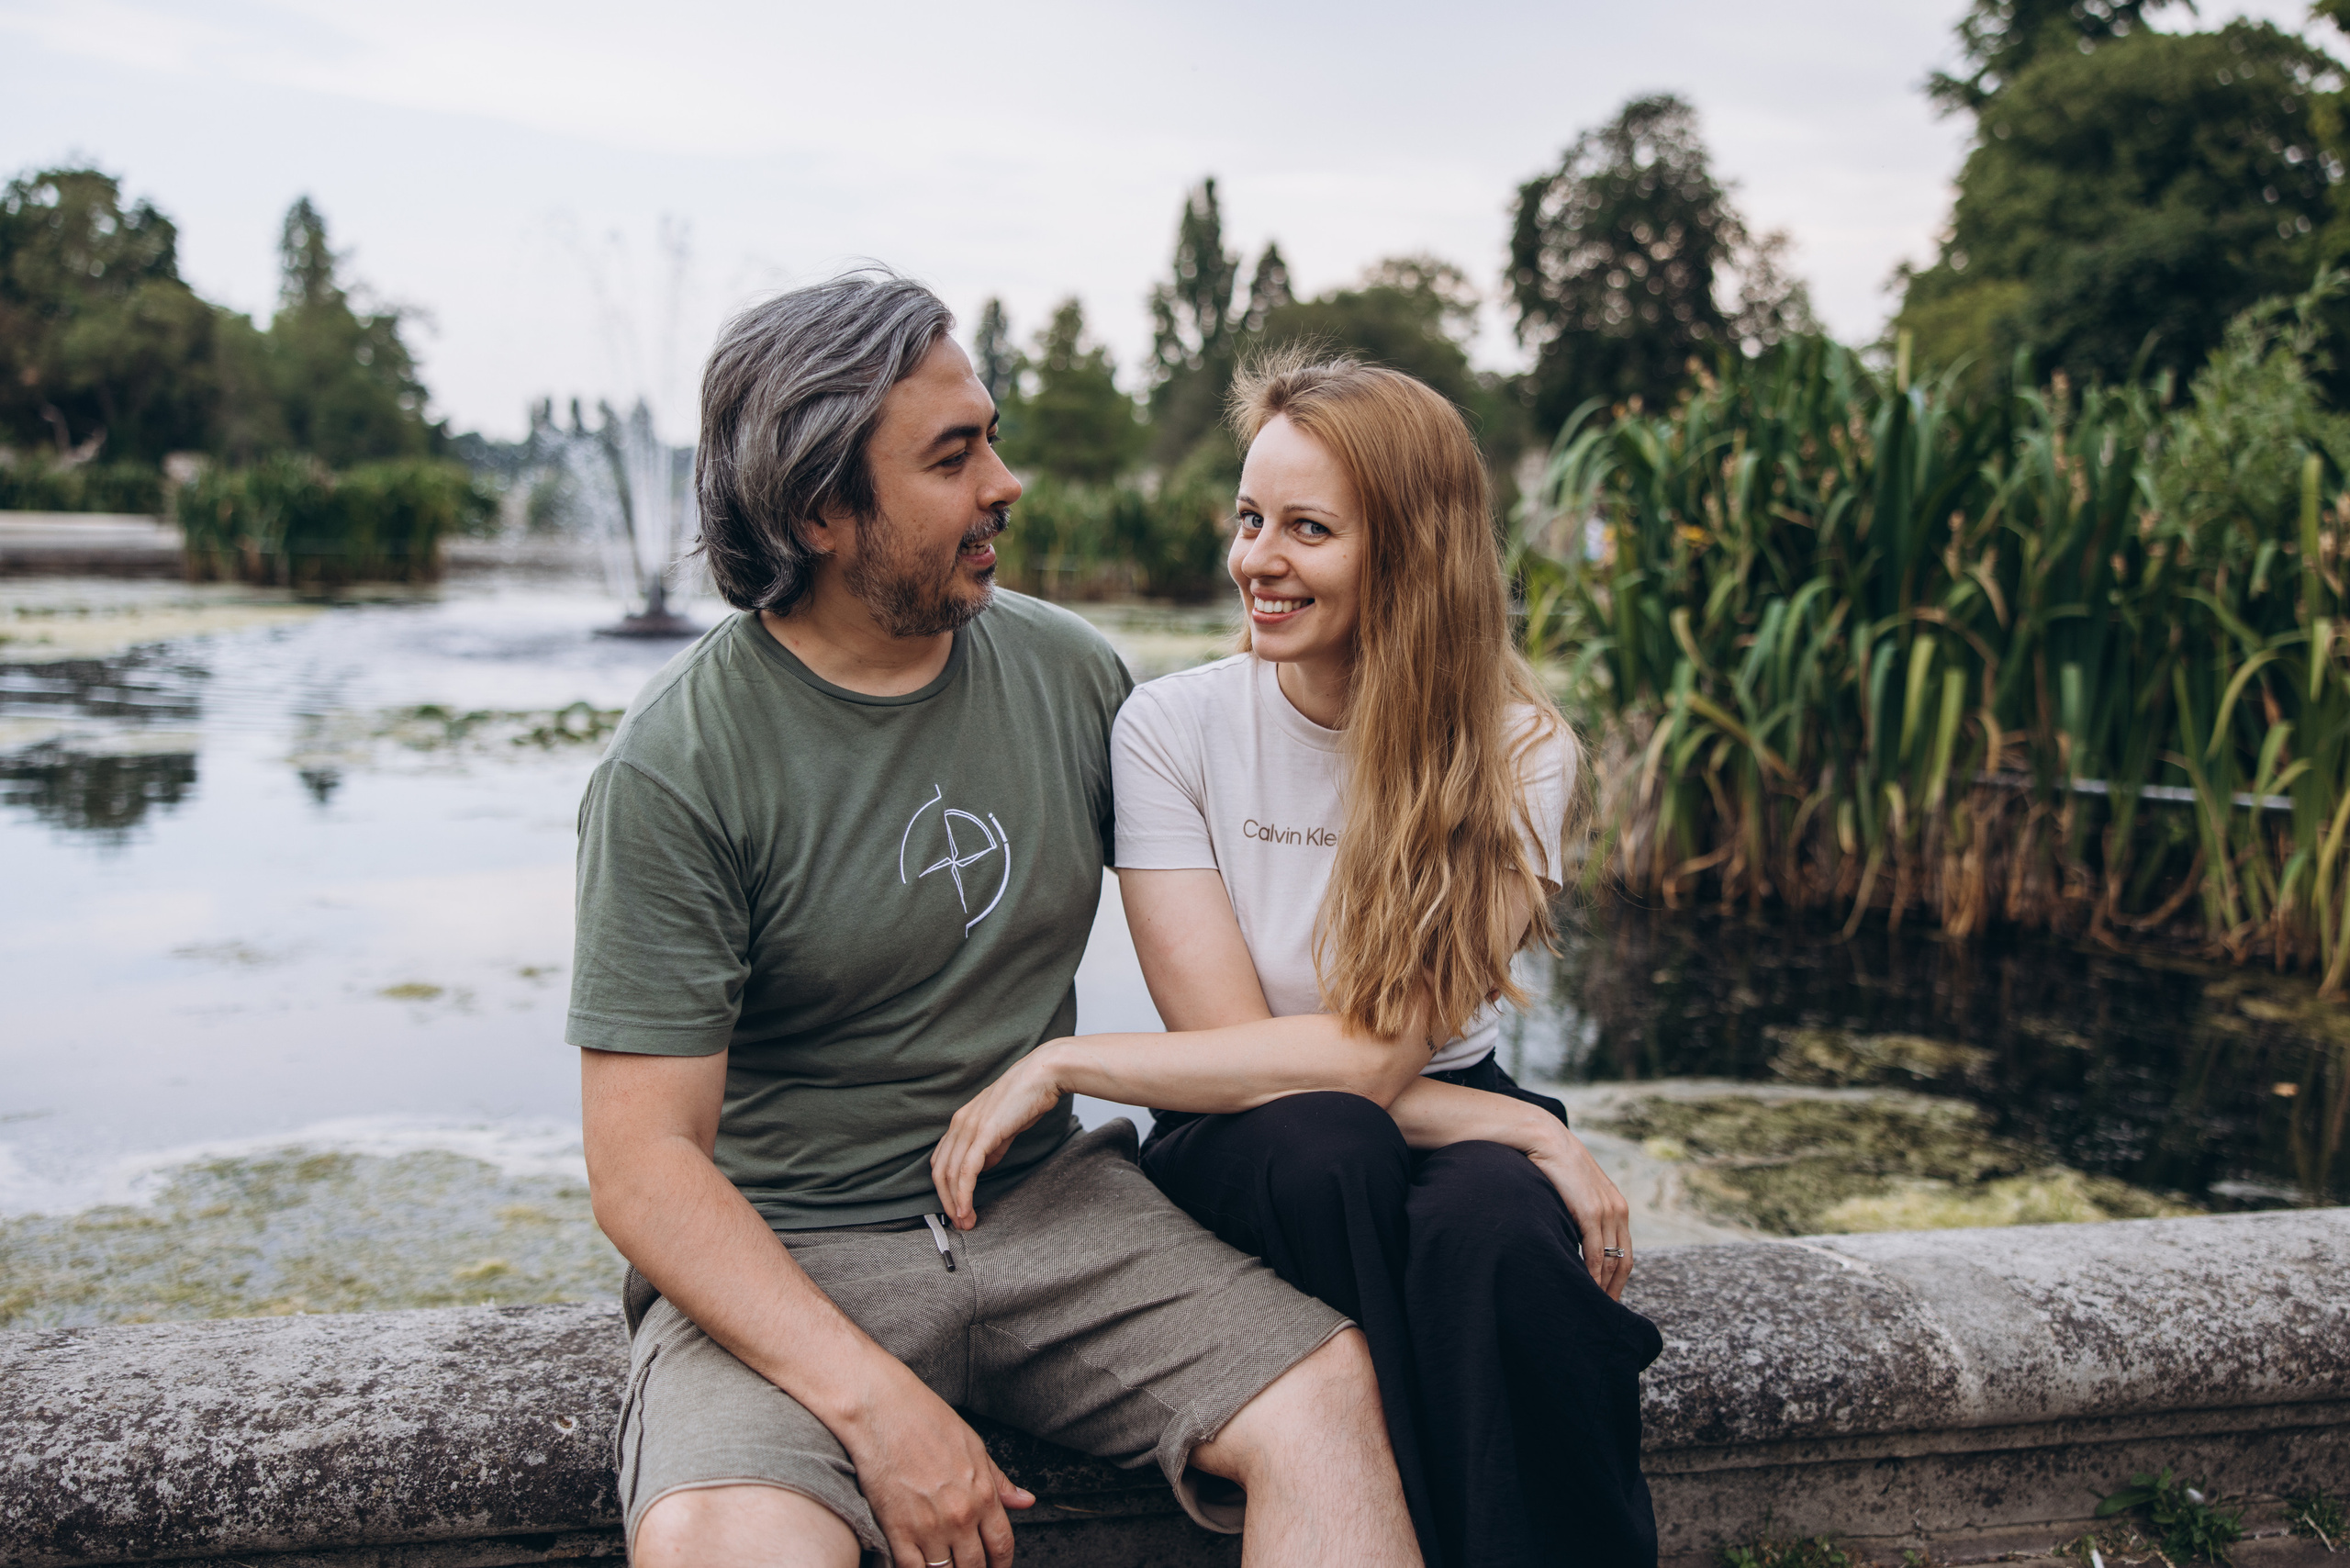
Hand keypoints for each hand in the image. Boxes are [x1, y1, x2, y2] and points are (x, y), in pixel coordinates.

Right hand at [838, 1363, 1032, 1567]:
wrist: (883, 1410)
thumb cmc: (927, 1420)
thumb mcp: (974, 1446)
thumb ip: (999, 1481)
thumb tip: (1025, 1501)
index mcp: (983, 1494)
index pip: (1002, 1545)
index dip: (1002, 1563)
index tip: (998, 1567)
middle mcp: (960, 1516)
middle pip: (975, 1566)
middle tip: (969, 1567)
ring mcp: (928, 1527)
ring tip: (944, 1566)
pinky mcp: (897, 1531)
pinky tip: (920, 1565)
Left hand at [931, 1048, 1066, 1229]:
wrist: (1042, 1076)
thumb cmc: (1027, 1098)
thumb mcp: (1003, 1127)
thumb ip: (991, 1147)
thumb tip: (983, 1167)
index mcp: (961, 1122)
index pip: (942, 1161)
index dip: (945, 1188)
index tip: (957, 1208)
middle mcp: (958, 1124)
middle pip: (940, 1171)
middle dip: (946, 1201)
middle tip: (959, 1223)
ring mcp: (969, 1127)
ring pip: (951, 1174)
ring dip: (955, 1203)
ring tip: (965, 1222)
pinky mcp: (983, 1133)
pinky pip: (967, 1170)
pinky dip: (964, 1193)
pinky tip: (967, 1209)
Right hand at [1524, 1126, 1633, 1300]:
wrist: (1544, 1139)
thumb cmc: (1552, 1166)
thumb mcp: (1574, 1194)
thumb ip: (1579, 1215)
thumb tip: (1570, 1239)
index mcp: (1617, 1207)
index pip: (1624, 1253)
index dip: (1618, 1280)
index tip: (1606, 1299)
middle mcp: (1618, 1211)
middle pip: (1624, 1262)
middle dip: (1615, 1290)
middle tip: (1604, 1315)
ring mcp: (1607, 1212)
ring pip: (1611, 1261)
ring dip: (1604, 1288)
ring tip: (1593, 1309)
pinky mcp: (1590, 1212)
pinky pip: (1596, 1253)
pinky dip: (1593, 1275)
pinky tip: (1586, 1289)